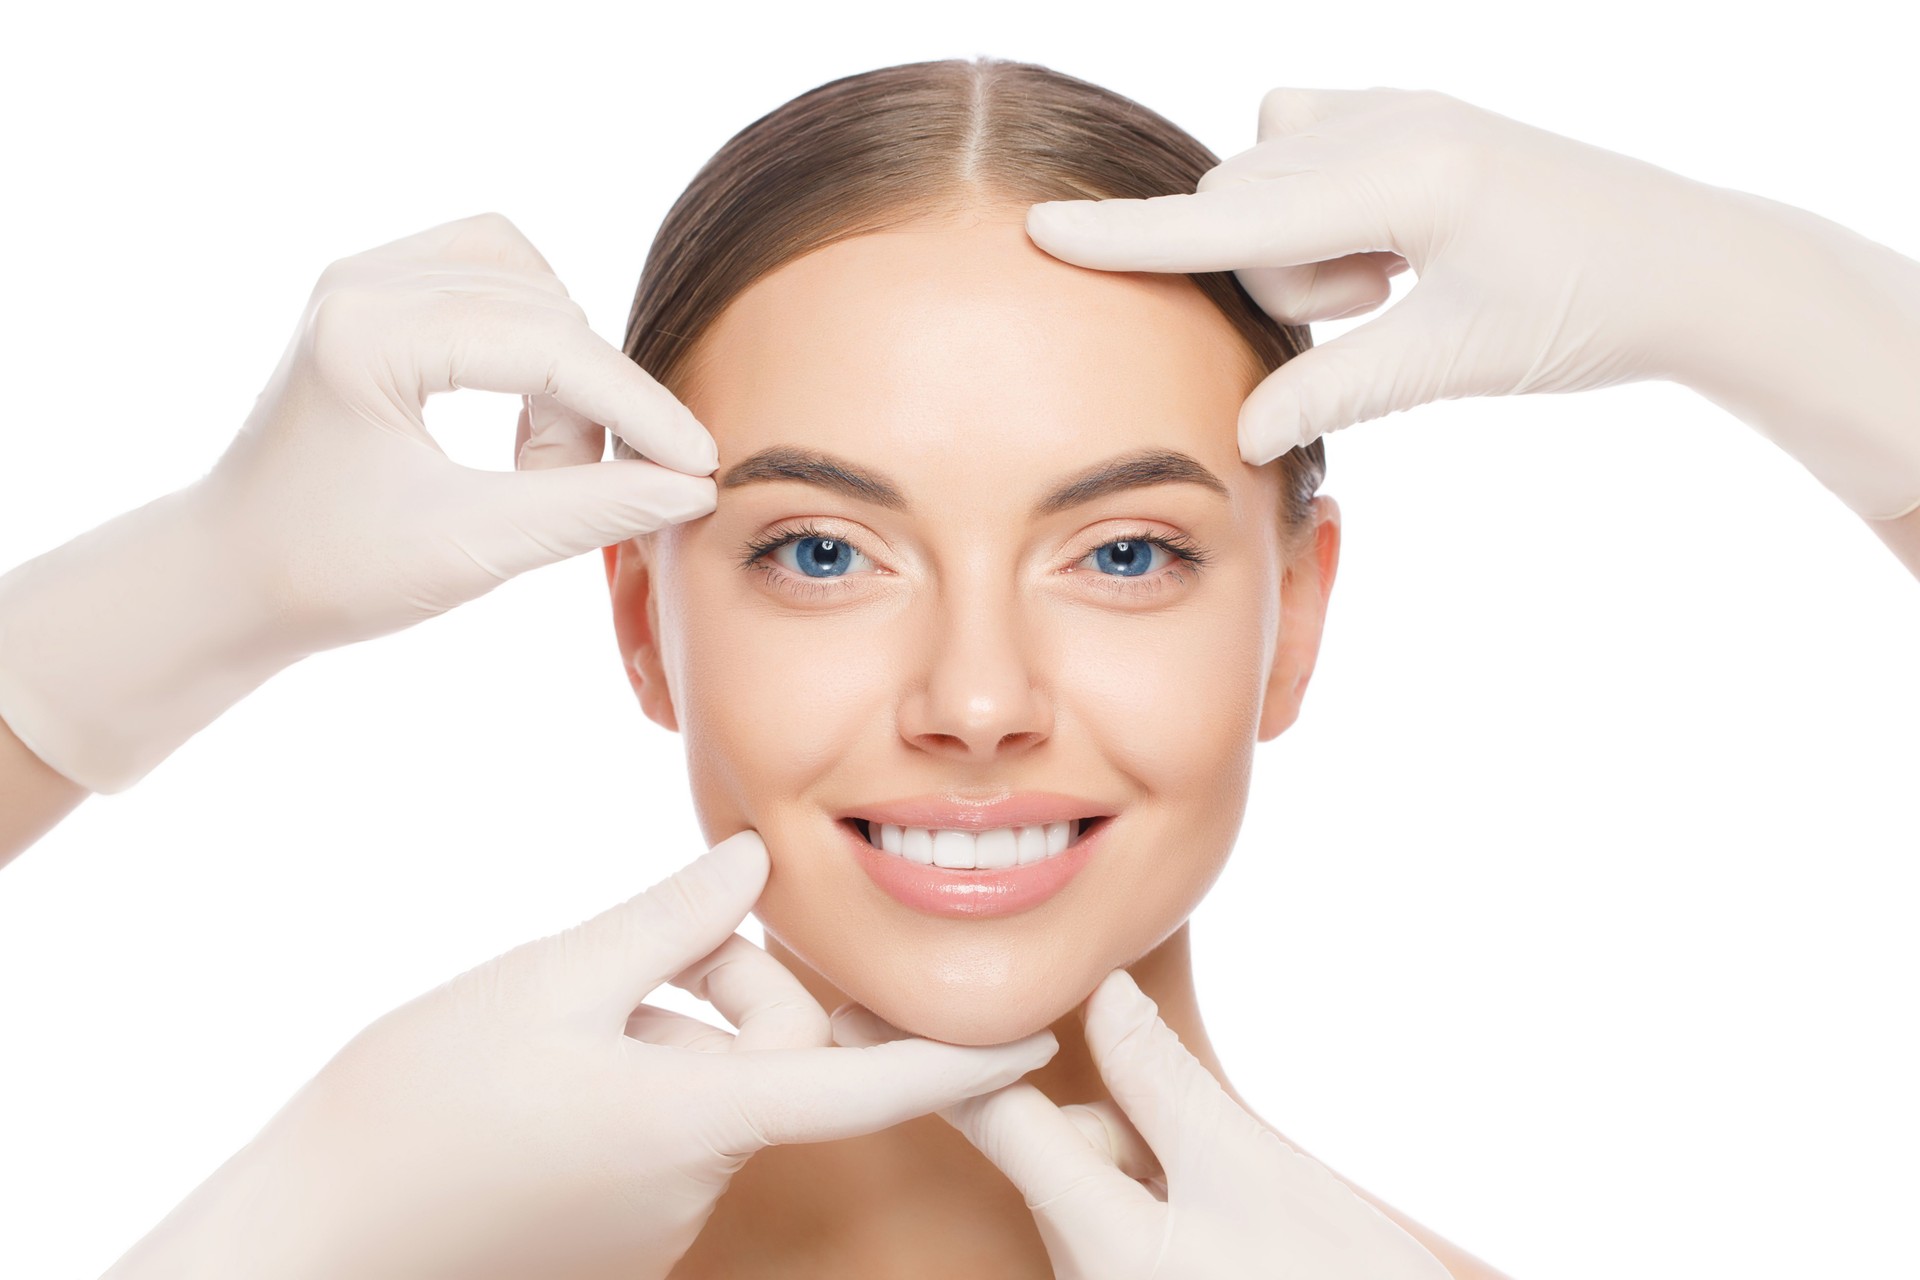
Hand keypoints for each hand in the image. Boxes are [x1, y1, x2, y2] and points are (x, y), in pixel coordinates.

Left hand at [0, 212, 718, 793]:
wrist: (231, 575)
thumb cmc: (330, 573)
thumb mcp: (469, 550)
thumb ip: (589, 512)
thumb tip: (694, 488)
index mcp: (366, 334)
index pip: (547, 344)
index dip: (637, 407)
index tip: (701, 464)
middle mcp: (363, 281)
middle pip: (547, 310)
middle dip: (593, 405)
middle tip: (584, 492)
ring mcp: (368, 276)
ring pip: (532, 283)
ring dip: (564, 369)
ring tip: (539, 463)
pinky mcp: (382, 291)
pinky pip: (500, 278)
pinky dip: (535, 339)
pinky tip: (525, 411)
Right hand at [103, 831, 1058, 1279]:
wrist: (311, 1241)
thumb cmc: (419, 1106)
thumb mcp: (546, 982)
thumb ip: (668, 919)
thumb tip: (753, 862)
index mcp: (701, 1118)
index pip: (872, 1083)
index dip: (966, 1060)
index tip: (1042, 1037)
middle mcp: (700, 1178)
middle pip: (774, 1054)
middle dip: (735, 983)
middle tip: (649, 952)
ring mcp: (658, 1215)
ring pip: (715, 1083)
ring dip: (674, 1025)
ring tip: (569, 1010)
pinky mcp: (617, 1231)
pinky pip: (668, 1126)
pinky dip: (639, 1074)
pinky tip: (557, 1059)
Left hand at [833, 970, 1450, 1279]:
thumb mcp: (1253, 1174)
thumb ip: (1164, 1084)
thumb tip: (1101, 995)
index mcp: (1102, 1236)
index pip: (995, 1118)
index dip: (933, 1047)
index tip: (852, 998)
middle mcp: (1089, 1269)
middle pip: (1051, 1147)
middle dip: (1098, 1105)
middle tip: (1154, 1094)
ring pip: (1095, 1177)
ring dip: (1141, 1143)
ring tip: (1234, 1180)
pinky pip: (1128, 1211)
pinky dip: (1159, 1174)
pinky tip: (1224, 1189)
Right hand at [1025, 87, 1919, 521]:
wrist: (1686, 261)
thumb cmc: (1583, 310)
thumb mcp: (1455, 361)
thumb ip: (1338, 392)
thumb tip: (1244, 432)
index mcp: (1404, 175)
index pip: (1234, 219)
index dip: (1130, 236)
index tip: (1041, 227)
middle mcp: (1392, 121)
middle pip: (1244, 207)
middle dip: (1280, 273)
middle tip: (1376, 304)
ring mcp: (1397, 109)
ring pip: (1268, 183)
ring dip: (1301, 246)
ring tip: (1392, 282)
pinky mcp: (1405, 119)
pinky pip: (1303, 152)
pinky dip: (1320, 212)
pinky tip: (1390, 249)